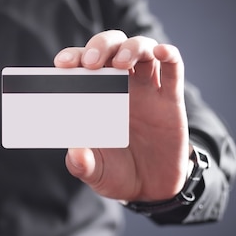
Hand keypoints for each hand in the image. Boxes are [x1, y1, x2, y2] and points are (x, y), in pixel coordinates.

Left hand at [53, 30, 189, 201]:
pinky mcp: (170, 99)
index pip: (82, 64)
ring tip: (121, 63)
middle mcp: (119, 85)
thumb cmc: (116, 172)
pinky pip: (173, 68)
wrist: (151, 188)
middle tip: (92, 62)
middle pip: (112, 46)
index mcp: (94, 95)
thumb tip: (75, 152)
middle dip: (101, 46)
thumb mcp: (95, 172)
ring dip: (131, 47)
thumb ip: (82, 163)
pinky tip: (161, 52)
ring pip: (142, 49)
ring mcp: (146, 89)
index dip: (73, 56)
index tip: (62, 64)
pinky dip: (169, 54)